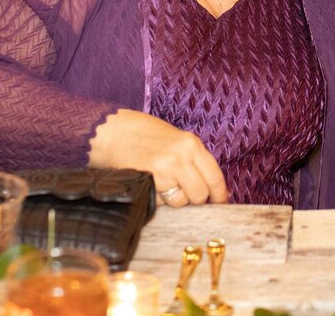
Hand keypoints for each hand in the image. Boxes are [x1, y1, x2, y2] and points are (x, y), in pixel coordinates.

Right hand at [89, 109, 228, 207]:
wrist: (113, 132)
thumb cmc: (146, 135)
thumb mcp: (177, 140)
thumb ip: (195, 160)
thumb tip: (215, 189)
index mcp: (191, 144)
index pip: (215, 176)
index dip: (219, 194)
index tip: (220, 202)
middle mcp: (180, 157)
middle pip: (200, 194)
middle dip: (195, 199)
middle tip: (186, 192)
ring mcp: (163, 171)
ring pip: (180, 201)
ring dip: (174, 199)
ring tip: (162, 182)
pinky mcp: (147, 183)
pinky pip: (161, 202)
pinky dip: (158, 198)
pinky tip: (150, 183)